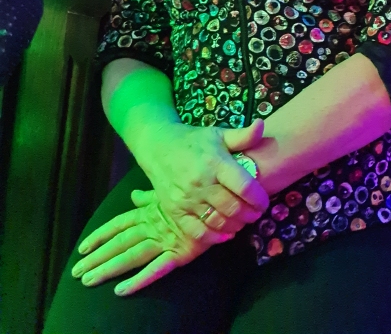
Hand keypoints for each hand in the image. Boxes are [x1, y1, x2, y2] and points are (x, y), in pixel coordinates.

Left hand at [72, 188, 229, 295]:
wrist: (225, 189)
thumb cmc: (199, 188)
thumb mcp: (171, 191)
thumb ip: (151, 197)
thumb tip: (133, 195)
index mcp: (150, 212)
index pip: (119, 224)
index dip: (100, 235)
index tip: (83, 248)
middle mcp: (153, 226)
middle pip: (120, 242)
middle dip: (98, 257)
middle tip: (76, 272)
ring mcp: (165, 239)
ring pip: (131, 256)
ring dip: (109, 268)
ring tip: (88, 280)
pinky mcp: (180, 252)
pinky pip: (156, 269)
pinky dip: (138, 280)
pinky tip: (122, 290)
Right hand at [133, 118, 268, 237]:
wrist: (158, 148)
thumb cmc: (194, 141)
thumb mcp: (219, 134)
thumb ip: (243, 136)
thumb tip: (261, 125)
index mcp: (215, 162)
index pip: (243, 186)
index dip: (259, 198)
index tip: (264, 202)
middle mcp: (201, 182)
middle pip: (233, 207)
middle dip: (250, 214)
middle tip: (256, 214)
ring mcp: (187, 199)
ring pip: (217, 221)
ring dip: (235, 225)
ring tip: (243, 222)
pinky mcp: (175, 211)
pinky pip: (197, 232)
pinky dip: (214, 238)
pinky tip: (225, 234)